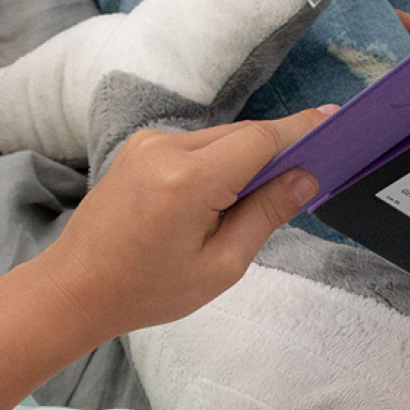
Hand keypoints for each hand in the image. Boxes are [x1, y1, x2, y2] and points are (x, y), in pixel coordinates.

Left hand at [36, 111, 324, 340]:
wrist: (74, 288)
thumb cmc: (146, 289)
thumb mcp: (221, 265)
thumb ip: (266, 214)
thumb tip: (304, 178)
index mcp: (188, 180)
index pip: (260, 140)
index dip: (301, 130)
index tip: (335, 120)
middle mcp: (165, 148)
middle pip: (242, 135)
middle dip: (278, 151)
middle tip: (310, 173)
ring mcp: (148, 144)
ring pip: (220, 139)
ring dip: (247, 160)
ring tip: (260, 199)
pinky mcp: (139, 148)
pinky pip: (197, 145)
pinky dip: (221, 162)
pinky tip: (225, 195)